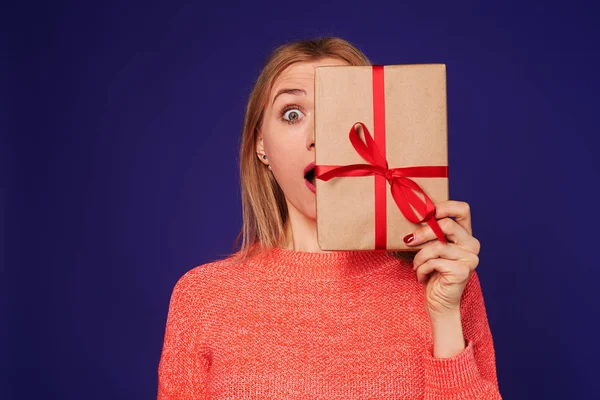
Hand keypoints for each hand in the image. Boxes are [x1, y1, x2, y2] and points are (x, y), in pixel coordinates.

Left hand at [405, 200, 479, 318]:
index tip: (424, 213)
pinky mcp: (463, 271)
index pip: (462, 209)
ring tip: (415, 265)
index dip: (444, 206)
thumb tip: (408, 215)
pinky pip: (435, 262)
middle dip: (424, 232)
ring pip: (438, 245)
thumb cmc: (430, 271)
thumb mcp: (428, 247)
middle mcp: (471, 244)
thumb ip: (427, 232)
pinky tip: (421, 276)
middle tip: (409, 240)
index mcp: (464, 234)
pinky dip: (422, 268)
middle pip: (447, 224)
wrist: (437, 301)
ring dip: (420, 256)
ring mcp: (470, 258)